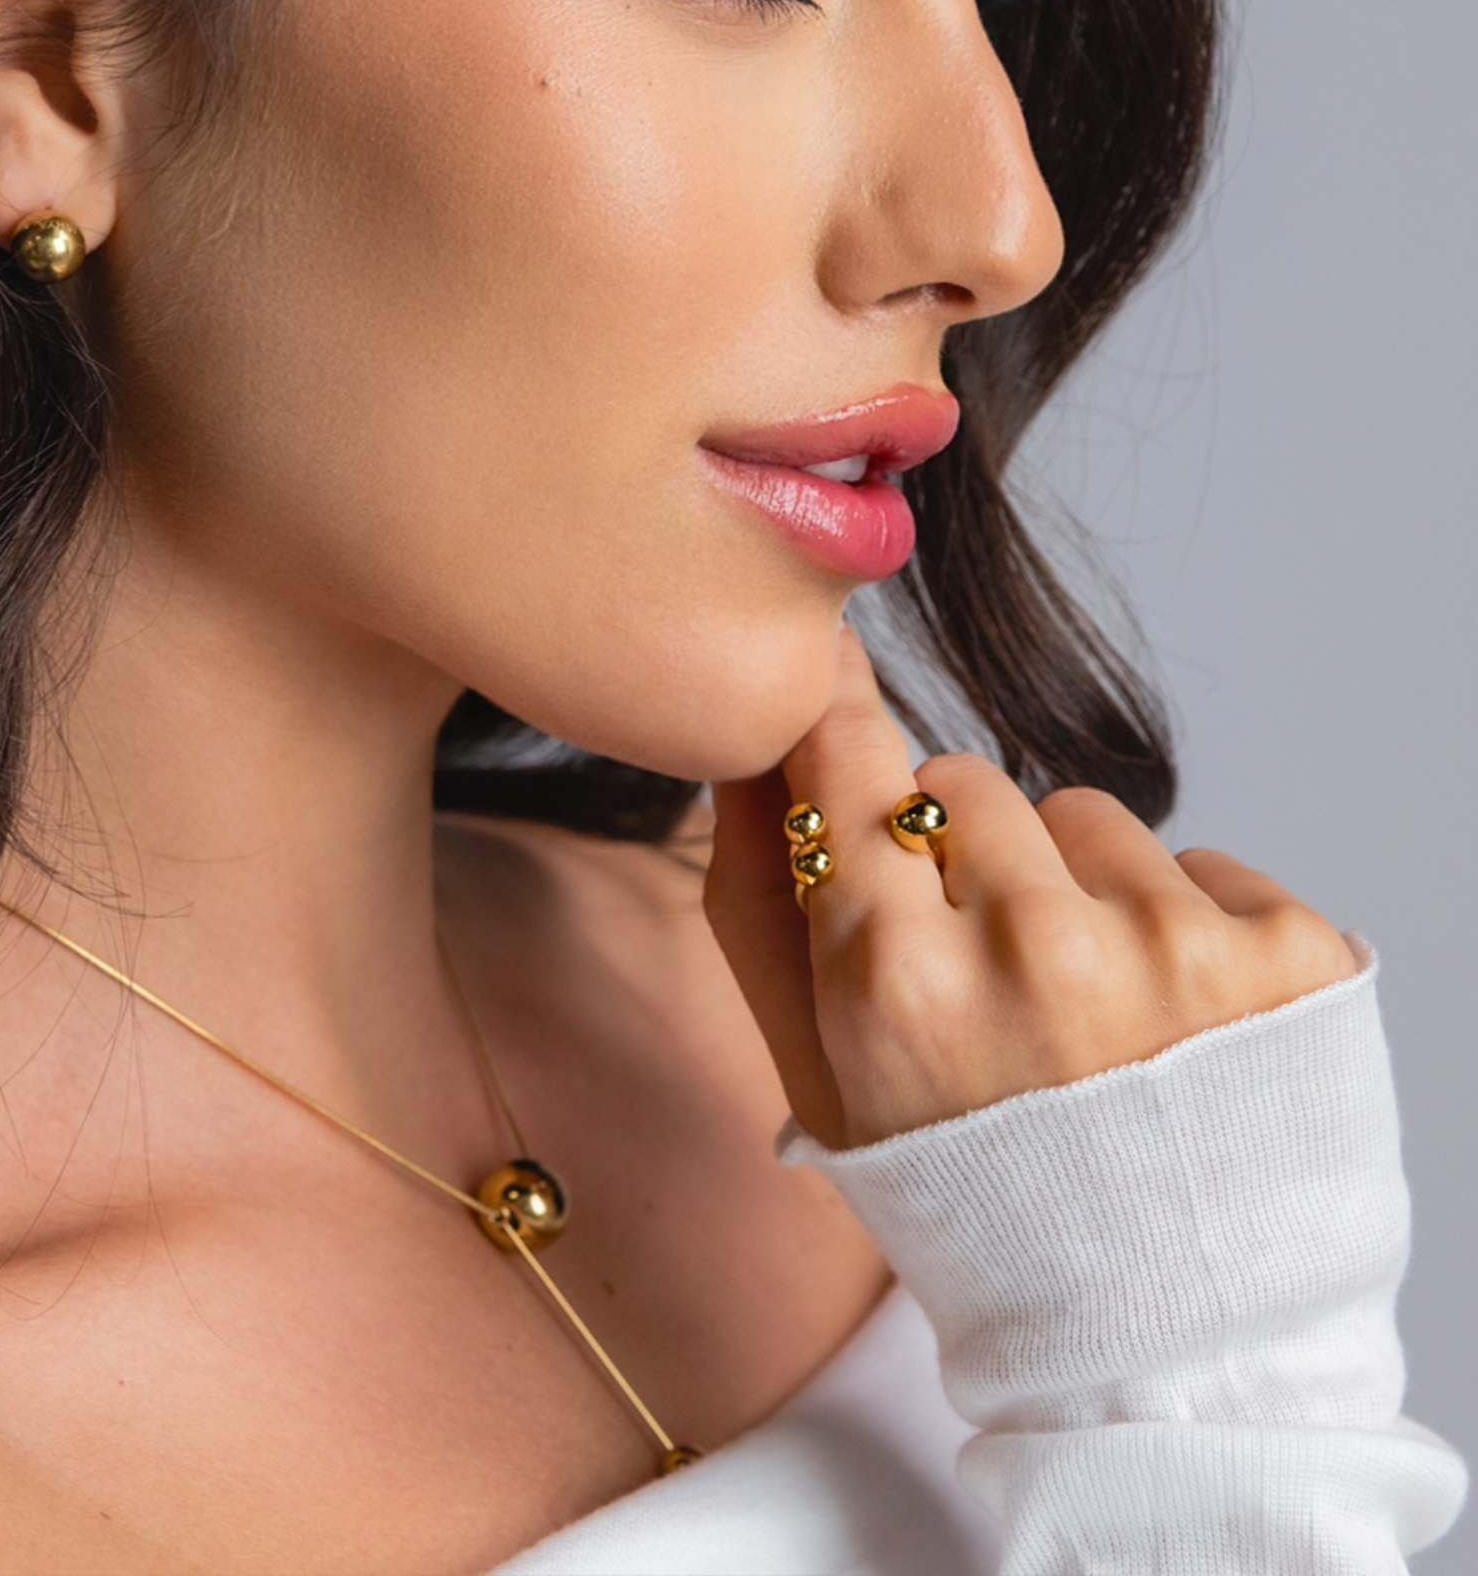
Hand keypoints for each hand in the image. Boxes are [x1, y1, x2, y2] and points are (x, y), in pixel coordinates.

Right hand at [704, 628, 1360, 1149]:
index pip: (848, 756)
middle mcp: (1034, 945)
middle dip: (956, 848)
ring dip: (1075, 884)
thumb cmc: (969, 1202)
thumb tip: (747, 746)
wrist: (1167, 1346)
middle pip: (960, 782)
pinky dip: (1182, 923)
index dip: (838, 725)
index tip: (837, 691)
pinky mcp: (1290, 952)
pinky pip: (1201, 861)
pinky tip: (1175, 1028)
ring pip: (1085, 814)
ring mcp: (1174, 945)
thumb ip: (760, 901)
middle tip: (978, 965)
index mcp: (898, 979)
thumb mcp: (818, 1077)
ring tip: (1089, 1014)